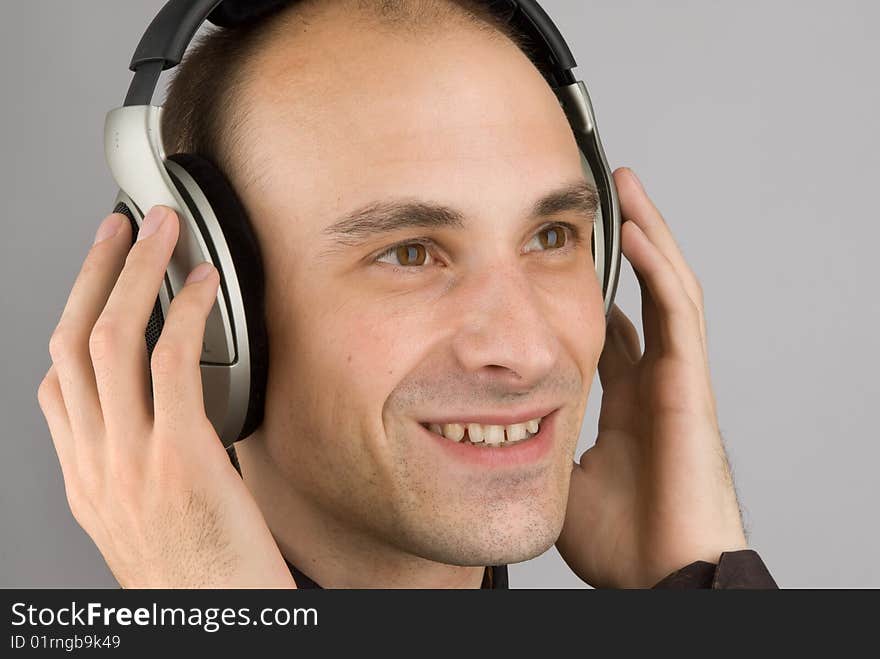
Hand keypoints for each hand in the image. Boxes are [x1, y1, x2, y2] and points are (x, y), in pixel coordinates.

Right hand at [37, 206, 295, 587]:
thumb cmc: (195, 577)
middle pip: (74, 342)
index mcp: (86, 478)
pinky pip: (175, 365)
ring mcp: (131, 459)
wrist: (215, 625)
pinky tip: (206, 286)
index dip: (73, 318)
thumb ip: (137, 467)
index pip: (56, 383)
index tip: (96, 280)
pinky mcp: (181, 458)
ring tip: (159, 232)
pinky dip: (188, 313)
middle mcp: (96, 463)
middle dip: (94, 273)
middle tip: (117, 228)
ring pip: (114, 340)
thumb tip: (163, 417)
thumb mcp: (142, 523)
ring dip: (136, 272)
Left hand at [555, 168, 747, 587]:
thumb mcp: (560, 481)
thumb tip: (498, 433)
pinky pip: (677, 313)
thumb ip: (538, 447)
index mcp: (625, 403)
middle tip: (601, 200)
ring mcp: (675, 379)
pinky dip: (658, 269)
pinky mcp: (689, 385)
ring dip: (648, 236)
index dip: (593, 292)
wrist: (662, 577)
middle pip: (642, 297)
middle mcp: (653, 381)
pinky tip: (637, 231)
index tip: (563, 259)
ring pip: (667, 289)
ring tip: (624, 189)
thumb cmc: (622, 542)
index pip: (613, 332)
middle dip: (625, 247)